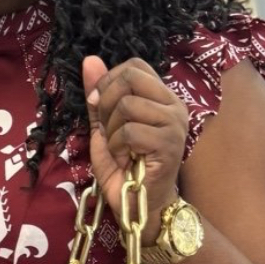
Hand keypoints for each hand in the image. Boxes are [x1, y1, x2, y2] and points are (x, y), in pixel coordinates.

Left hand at [82, 56, 188, 242]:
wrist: (138, 204)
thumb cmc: (124, 166)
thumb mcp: (104, 125)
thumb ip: (99, 93)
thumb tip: (89, 60)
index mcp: (161, 96)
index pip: (135, 65)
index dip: (109, 81)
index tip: (99, 106)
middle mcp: (173, 105)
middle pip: (130, 77)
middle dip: (106, 103)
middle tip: (108, 129)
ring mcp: (174, 124)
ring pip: (126, 104)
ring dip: (111, 131)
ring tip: (120, 148)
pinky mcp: (170, 144)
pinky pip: (129, 131)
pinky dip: (117, 147)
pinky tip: (126, 159)